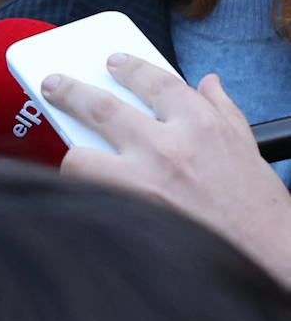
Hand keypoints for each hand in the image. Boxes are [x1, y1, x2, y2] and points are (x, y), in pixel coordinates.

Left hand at [44, 52, 290, 286]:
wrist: (267, 259)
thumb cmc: (256, 206)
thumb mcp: (245, 148)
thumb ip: (222, 109)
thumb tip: (208, 82)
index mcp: (201, 126)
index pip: (154, 82)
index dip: (129, 67)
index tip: (112, 61)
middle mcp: (168, 149)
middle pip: (102, 107)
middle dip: (71, 92)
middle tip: (53, 84)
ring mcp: (144, 184)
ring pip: (82, 156)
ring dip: (71, 150)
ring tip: (64, 145)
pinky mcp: (129, 215)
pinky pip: (88, 195)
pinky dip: (82, 189)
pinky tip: (79, 185)